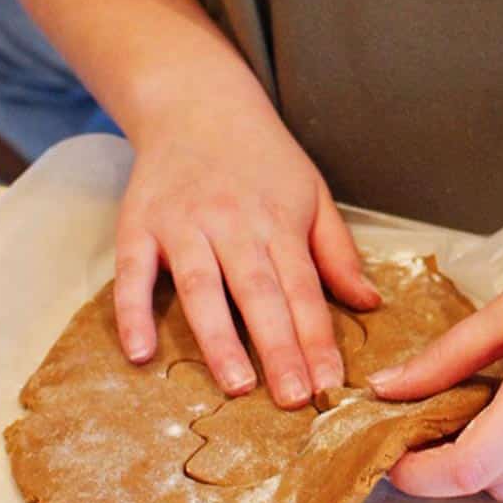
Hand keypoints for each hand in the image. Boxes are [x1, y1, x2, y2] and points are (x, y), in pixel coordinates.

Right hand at [113, 97, 380, 404]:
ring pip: (201, 287)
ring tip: (236, 385)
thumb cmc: (262, 157)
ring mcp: (182, 225)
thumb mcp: (313, 192)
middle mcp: (232, 224)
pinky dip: (133, 313)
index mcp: (279, 221)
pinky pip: (132, 274)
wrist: (197, 102)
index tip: (330, 385)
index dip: (317, 339)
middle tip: (293, 399)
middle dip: (278, 348)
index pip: (303, 289)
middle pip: (258, 293)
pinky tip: (141, 353)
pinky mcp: (138, 225)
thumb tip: (369, 303)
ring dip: (219, 338)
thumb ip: (337, 251)